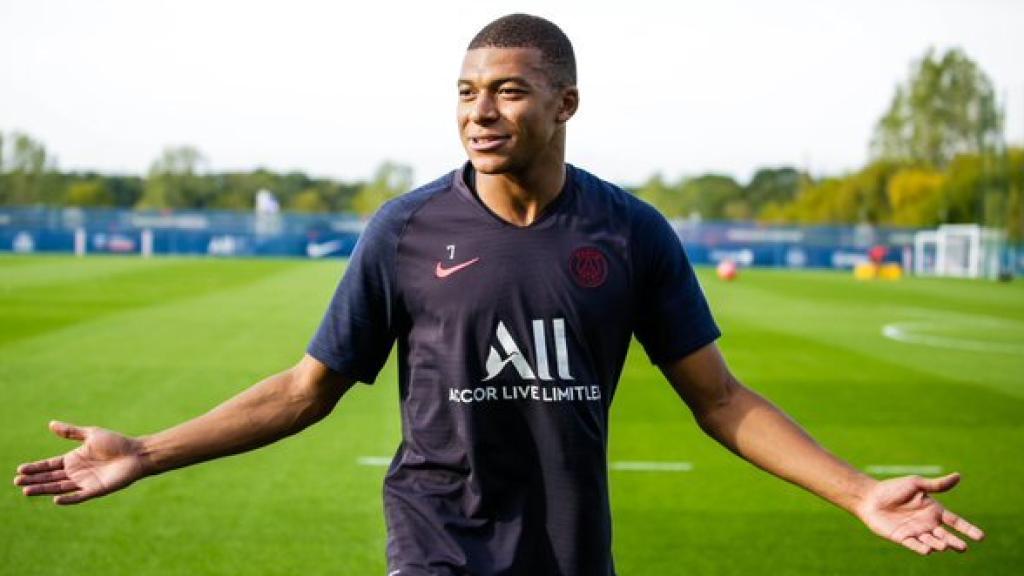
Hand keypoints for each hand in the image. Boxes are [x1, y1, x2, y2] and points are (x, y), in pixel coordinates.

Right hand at [13, 421, 148, 504]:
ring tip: (27, 490)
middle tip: (17, 481)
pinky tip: (56, 499)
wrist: (137, 453)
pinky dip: (68, 498)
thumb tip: (50, 424)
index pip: (50, 465)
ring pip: (60, 487)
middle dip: (34, 480)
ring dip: (44, 489)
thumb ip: (71, 432)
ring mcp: (85, 482)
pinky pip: (79, 496)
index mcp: (74, 460)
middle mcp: (76, 473)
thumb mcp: (91, 435)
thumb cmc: (116, 443)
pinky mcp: (96, 490)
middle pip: (51, 478)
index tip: (20, 469)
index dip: (35, 468)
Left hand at [856, 472, 984, 554]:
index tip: (981, 537)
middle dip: (954, 542)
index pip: (956, 522)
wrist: (869, 497)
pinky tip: (929, 549)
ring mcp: (916, 532)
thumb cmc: (893, 488)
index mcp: (934, 510)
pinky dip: (923, 548)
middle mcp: (928, 523)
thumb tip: (958, 476)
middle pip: (946, 536)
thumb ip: (937, 484)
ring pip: (933, 542)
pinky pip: (915, 546)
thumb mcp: (917, 484)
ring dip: (939, 544)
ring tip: (944, 545)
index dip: (968, 529)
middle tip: (963, 547)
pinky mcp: (903, 538)